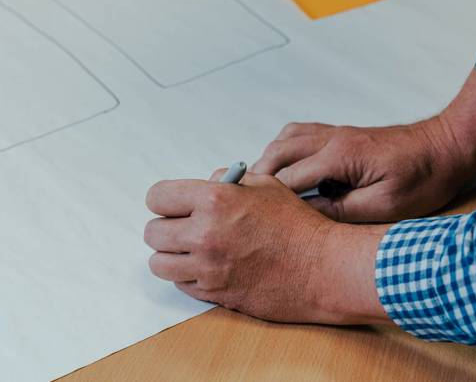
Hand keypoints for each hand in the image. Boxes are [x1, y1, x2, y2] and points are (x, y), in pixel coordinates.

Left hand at [144, 171, 388, 323]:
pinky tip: (208, 267)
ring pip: (159, 264)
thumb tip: (207, 183)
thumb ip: (229, 180)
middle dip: (166, 228)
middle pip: (153, 233)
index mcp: (214, 200)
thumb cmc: (299, 226)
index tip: (172, 205)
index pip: (158, 197)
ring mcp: (207, 268)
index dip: (164, 200)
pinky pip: (181, 284)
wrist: (322, 268)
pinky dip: (188, 276)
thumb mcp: (266, 185)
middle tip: (182, 228)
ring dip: (171, 256)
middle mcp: (204, 234)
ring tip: (190, 251)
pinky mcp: (214, 294)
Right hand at [252, 70, 475, 222]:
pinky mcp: (340, 134)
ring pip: (283, 140)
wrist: (447, 146)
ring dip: (268, 163)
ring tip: (262, 191)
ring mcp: (334, 132)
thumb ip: (340, 211)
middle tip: (245, 205)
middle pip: (276, 153)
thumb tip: (304, 216)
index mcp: (339, 156)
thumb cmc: (424, 178)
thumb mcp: (384, 207)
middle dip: (257, 178)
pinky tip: (286, 172)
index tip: (249, 216)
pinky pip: (298, 136)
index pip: (287, 177)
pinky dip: (283, 151)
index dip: (266, 198)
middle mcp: (330, 138)